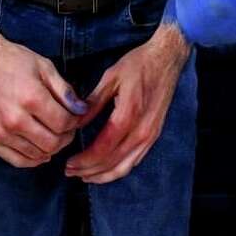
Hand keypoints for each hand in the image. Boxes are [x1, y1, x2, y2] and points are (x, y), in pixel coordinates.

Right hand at [0, 26, 84, 167]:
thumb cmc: (13, 61)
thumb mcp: (44, 67)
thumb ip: (65, 91)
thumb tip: (82, 110)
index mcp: (31, 98)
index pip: (63, 123)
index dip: (75, 121)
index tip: (76, 116)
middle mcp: (15, 119)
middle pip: (53, 143)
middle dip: (66, 137)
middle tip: (67, 127)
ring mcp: (1, 132)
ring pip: (38, 155)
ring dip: (51, 147)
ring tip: (53, 133)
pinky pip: (18, 161)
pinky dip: (33, 158)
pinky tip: (39, 147)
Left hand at [65, 23, 189, 183]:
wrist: (166, 60)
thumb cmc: (138, 65)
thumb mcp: (111, 77)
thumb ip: (94, 101)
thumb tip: (75, 121)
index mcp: (128, 114)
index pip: (104, 148)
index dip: (85, 160)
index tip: (68, 163)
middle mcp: (142, 131)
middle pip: (113, 162)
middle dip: (90, 171)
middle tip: (70, 172)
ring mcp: (150, 136)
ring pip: (125, 166)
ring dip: (103, 175)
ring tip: (84, 175)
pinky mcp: (154, 136)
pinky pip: (135, 160)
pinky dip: (118, 169)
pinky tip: (106, 169)